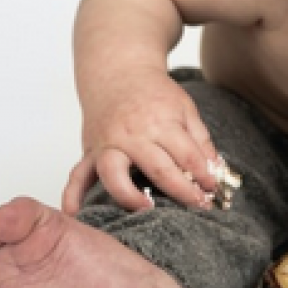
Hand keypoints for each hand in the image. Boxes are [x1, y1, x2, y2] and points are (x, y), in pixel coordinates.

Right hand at [63, 68, 218, 213]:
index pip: (187, 155)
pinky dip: (73, 196)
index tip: (212, 190)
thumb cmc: (153, 93)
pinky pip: (77, 176)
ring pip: (113, 174)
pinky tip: (76, 215)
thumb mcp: (185, 108)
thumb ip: (200, 139)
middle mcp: (132, 135)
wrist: (117, 72)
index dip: (204, 175)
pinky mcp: (89, 152)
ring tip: (147, 211)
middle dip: (181, 190)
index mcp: (160, 122)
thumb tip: (215, 169)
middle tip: (197, 205)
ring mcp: (107, 144)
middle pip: (158, 168)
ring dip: (129, 196)